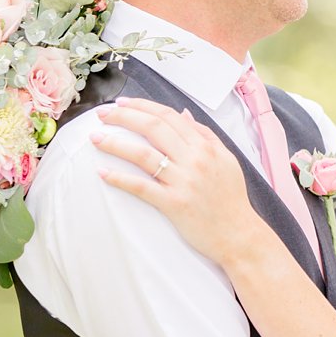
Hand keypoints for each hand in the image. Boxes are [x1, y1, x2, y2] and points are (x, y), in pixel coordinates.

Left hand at [91, 98, 262, 263]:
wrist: (239, 234)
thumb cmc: (231, 198)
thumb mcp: (226, 159)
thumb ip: (205, 134)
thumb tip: (184, 114)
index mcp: (204, 145)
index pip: (168, 116)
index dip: (141, 105)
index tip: (122, 102)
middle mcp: (194, 159)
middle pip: (152, 127)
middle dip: (123, 117)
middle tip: (102, 114)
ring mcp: (183, 181)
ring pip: (142, 154)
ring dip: (115, 144)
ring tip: (95, 138)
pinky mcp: (174, 204)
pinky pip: (141, 187)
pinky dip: (120, 179)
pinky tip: (103, 173)